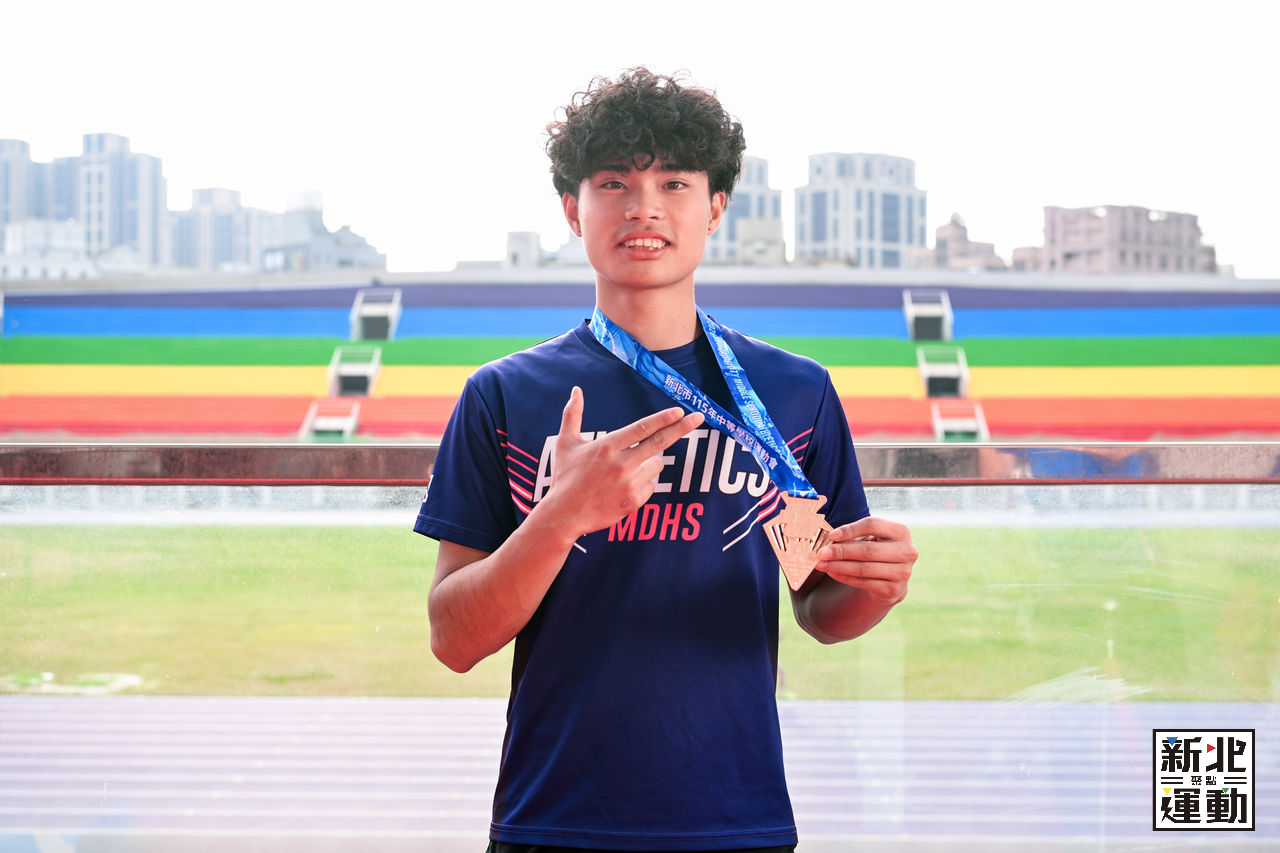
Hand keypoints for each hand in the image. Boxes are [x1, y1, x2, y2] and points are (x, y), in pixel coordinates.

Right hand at [539, 386, 703, 537]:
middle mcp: (621, 464)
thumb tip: (576, 390)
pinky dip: (643, 483)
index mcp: (607, 446)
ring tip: (623, 471)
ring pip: (656, 465)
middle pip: (659, 443)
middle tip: (699, 417)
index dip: (663, 419)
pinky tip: (623, 487)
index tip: (679, 410)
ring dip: (648, 463)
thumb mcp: (565, 443)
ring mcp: (629, 484)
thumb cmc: (565, 477)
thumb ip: (572, 415)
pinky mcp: (634, 501)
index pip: (642, 429)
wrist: (564, 515)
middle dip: (681, 428)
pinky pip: (652, 485)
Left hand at [815, 516, 915, 605]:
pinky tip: (832, 573)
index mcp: (901, 531)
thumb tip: (829, 540)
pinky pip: (864, 582)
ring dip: (839, 566)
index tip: (832, 535)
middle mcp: (907, 551)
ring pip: (864, 568)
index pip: (873, 525)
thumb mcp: (871, 538)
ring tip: (822, 564)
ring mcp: (902, 572)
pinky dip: (845, 577)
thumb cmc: (877, 550)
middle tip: (822, 552)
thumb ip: (854, 537)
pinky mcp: (894, 589)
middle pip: (868, 550)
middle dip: (841, 551)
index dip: (850, 530)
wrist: (892, 577)